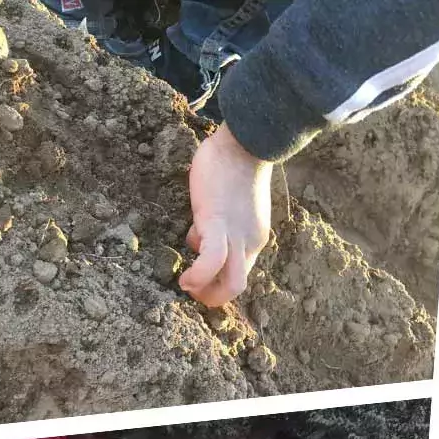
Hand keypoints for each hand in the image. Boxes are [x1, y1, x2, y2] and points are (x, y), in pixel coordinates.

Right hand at [180, 126, 273, 307]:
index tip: (196, 272)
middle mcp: (250, 242)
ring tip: (186, 285)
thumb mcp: (230, 203)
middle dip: (211, 295)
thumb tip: (199, 233)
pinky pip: (213, 261)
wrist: (246, 142)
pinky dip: (199, 276)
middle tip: (190, 288)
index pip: (237, 271)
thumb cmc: (235, 166)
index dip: (215, 278)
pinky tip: (185, 278)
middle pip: (237, 286)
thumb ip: (220, 220)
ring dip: (205, 292)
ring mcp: (238, 236)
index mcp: (253, 237)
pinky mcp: (219, 223)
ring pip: (231, 283)